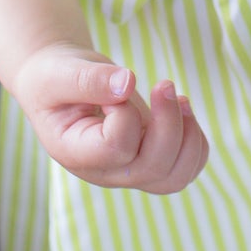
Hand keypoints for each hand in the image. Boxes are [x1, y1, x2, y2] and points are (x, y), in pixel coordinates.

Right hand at [13, 44, 209, 194]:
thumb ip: (91, 79)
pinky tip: (183, 110)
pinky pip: (185, 168)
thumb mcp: (61, 72)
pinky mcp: (148, 158)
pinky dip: (195, 142)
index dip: (125, 112)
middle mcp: (105, 171)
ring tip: (181, 100)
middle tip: (164, 83)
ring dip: (188, 137)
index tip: (116, 84)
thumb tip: (129, 83)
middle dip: (169, 124)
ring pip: (174, 178)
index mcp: (76, 152)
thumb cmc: (55, 77)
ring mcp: (129, 169)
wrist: (60, 82)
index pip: (116, 147)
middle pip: (152, 168)